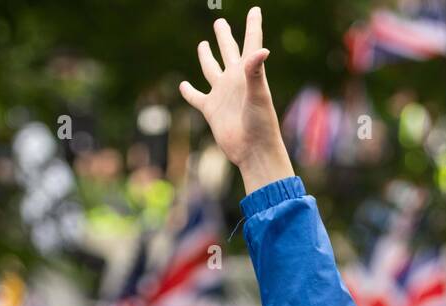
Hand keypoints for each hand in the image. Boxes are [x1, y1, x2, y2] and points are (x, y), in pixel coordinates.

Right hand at [179, 8, 293, 191]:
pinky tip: (183, 86)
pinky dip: (189, 92)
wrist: (253, 151)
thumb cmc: (261, 124)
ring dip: (207, 57)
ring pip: (211, 69)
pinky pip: (197, 97)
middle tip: (220, 22)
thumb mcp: (260, 95)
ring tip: (204, 45)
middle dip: (224, 36)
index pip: (251, 42)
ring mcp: (222, 94)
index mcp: (248, 72)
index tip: (255, 10)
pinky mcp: (211, 110)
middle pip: (228, 51)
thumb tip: (261, 50)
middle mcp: (234, 80)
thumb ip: (256, 71)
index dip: (253, 25)